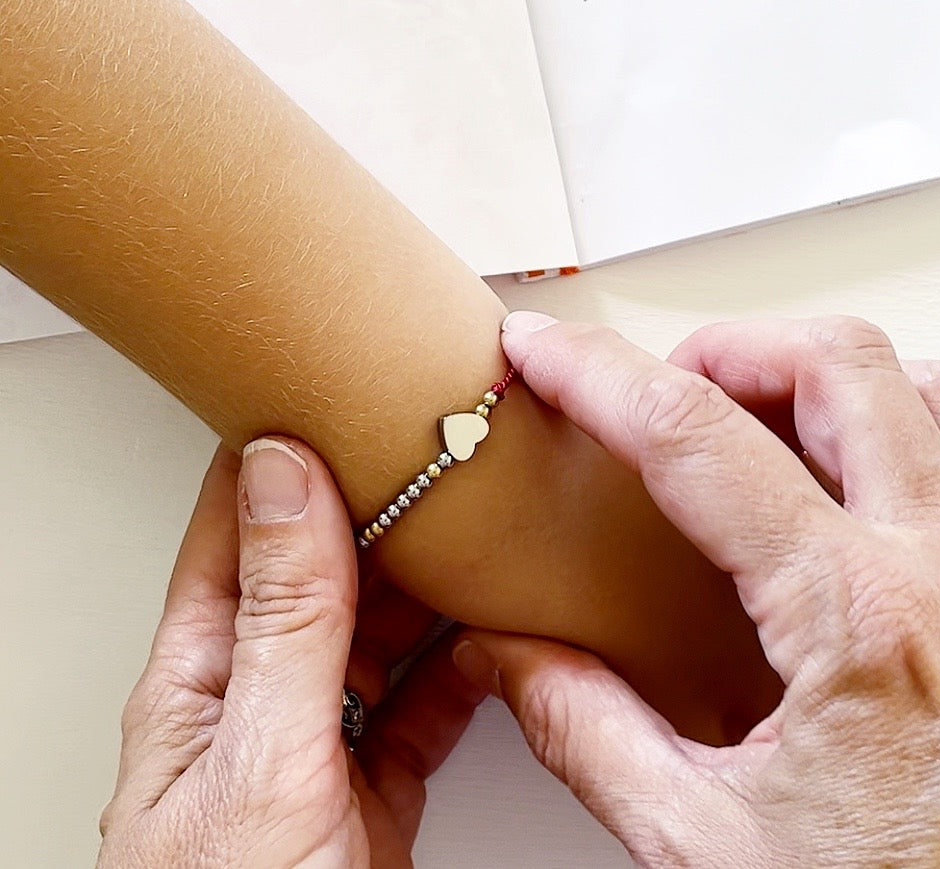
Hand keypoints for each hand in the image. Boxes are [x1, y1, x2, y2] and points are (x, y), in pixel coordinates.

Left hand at [98, 439, 487, 868]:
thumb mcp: (260, 756)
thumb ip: (284, 620)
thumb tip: (284, 476)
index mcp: (201, 677)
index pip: (236, 528)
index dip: (282, 454)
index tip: (340, 394)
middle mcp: (260, 699)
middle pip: (322, 571)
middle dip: (376, 508)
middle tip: (436, 453)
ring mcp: (321, 743)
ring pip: (383, 629)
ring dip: (432, 582)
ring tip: (478, 528)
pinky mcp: (378, 788)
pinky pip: (430, 700)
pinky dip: (469, 663)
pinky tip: (495, 631)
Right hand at [455, 314, 939, 866]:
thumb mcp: (706, 848)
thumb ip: (588, 731)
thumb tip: (514, 656)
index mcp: (856, 621)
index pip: (695, 439)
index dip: (597, 374)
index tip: (544, 352)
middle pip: (836, 364)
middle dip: (726, 348)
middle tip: (659, 384)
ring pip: (930, 385)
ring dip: (829, 373)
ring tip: (759, 408)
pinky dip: (920, 426)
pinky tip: (869, 466)